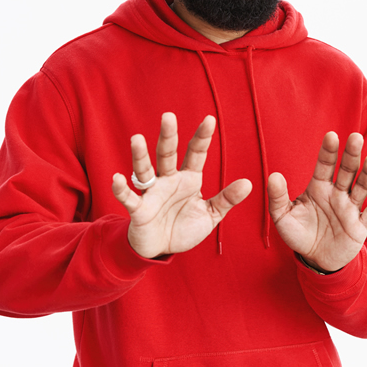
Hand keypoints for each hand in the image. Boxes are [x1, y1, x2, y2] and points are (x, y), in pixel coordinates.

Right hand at [112, 113, 251, 258]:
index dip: (202, 137)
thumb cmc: (184, 227)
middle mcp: (169, 180)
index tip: (209, 119)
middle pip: (167, 154)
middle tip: (168, 116)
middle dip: (168, 136)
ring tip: (137, 139)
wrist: (161, 249)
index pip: (196, 153)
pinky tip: (117, 178)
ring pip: (145, 170)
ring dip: (140, 156)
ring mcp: (152, 193)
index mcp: (188, 179)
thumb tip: (249, 183)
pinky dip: (121, 188)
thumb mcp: (210, 214)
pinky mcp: (139, 210)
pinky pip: (129, 197)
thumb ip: (227, 199)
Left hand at [267, 132, 366, 272]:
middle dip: (351, 154)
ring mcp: (350, 208)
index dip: (328, 151)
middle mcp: (337, 193)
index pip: (325, 165)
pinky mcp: (360, 226)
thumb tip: (274, 176)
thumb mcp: (282, 217)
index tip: (331, 136)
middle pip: (347, 171)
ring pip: (361, 187)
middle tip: (356, 137)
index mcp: (319, 187)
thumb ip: (278, 197)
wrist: (315, 260)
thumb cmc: (298, 234)